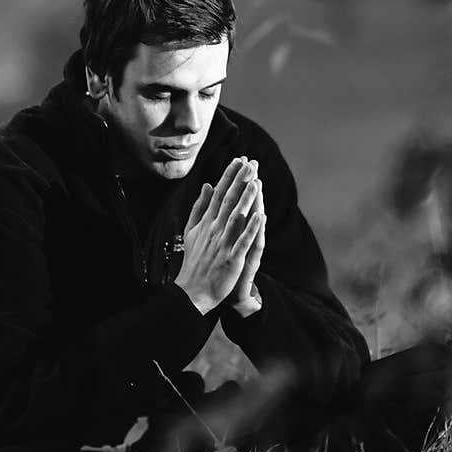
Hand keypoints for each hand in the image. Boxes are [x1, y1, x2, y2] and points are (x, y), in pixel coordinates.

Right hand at [175, 157, 263, 315]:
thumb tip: (208, 185)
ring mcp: (222, 244)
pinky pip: (242, 242)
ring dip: (246, 199)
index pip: (219, 194)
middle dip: (240, 181)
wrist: (192, 291)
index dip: (229, 176)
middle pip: (229, 201)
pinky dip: (251, 229)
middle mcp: (214, 230)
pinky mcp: (231, 259)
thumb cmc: (194, 260)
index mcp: (206, 222)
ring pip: (237, 217)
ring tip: (256, 181)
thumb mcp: (191, 230)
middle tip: (251, 163)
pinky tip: (260, 215)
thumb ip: (200, 207)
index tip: (239, 160)